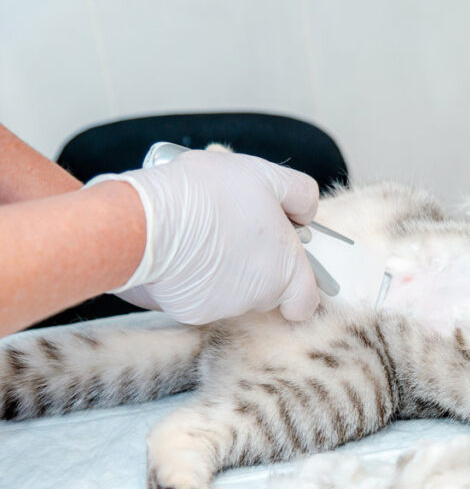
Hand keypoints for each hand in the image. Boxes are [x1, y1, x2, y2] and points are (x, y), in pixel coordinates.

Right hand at [90, 150, 320, 324]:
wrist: (144, 222)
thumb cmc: (207, 195)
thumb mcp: (265, 176)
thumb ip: (298, 195)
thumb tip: (305, 213)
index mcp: (285, 271)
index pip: (305, 300)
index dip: (298, 285)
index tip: (284, 264)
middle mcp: (259, 298)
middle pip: (267, 292)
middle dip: (255, 266)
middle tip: (233, 230)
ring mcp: (223, 309)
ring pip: (231, 294)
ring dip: (222, 270)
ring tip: (200, 234)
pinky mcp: (188, 312)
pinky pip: (197, 296)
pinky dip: (190, 279)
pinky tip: (178, 253)